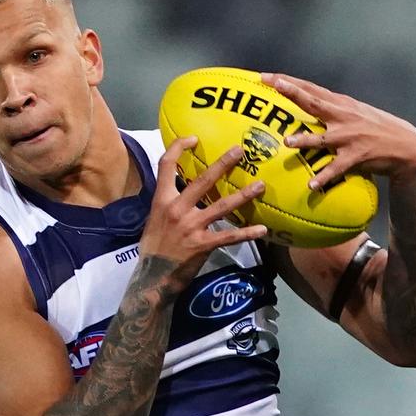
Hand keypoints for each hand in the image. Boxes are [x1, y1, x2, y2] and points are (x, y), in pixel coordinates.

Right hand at [140, 136, 266, 292]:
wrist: (152, 276)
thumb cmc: (153, 247)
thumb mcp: (155, 218)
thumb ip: (169, 203)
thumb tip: (182, 189)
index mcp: (162, 199)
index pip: (166, 165)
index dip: (178, 148)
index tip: (193, 138)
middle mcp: (177, 208)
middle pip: (202, 180)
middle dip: (222, 163)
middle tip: (240, 151)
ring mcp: (191, 226)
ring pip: (221, 206)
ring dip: (243, 195)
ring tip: (260, 185)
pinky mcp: (203, 244)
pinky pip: (229, 236)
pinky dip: (247, 233)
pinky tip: (262, 229)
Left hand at [260, 72, 415, 188]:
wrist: (407, 146)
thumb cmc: (375, 128)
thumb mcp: (354, 113)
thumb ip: (331, 108)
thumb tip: (306, 103)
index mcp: (341, 105)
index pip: (311, 90)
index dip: (289, 82)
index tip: (268, 77)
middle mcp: (343, 117)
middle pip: (313, 102)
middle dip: (293, 92)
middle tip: (273, 84)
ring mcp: (349, 137)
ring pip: (322, 138)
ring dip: (305, 140)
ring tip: (288, 141)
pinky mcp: (356, 157)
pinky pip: (336, 168)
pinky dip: (324, 177)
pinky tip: (311, 185)